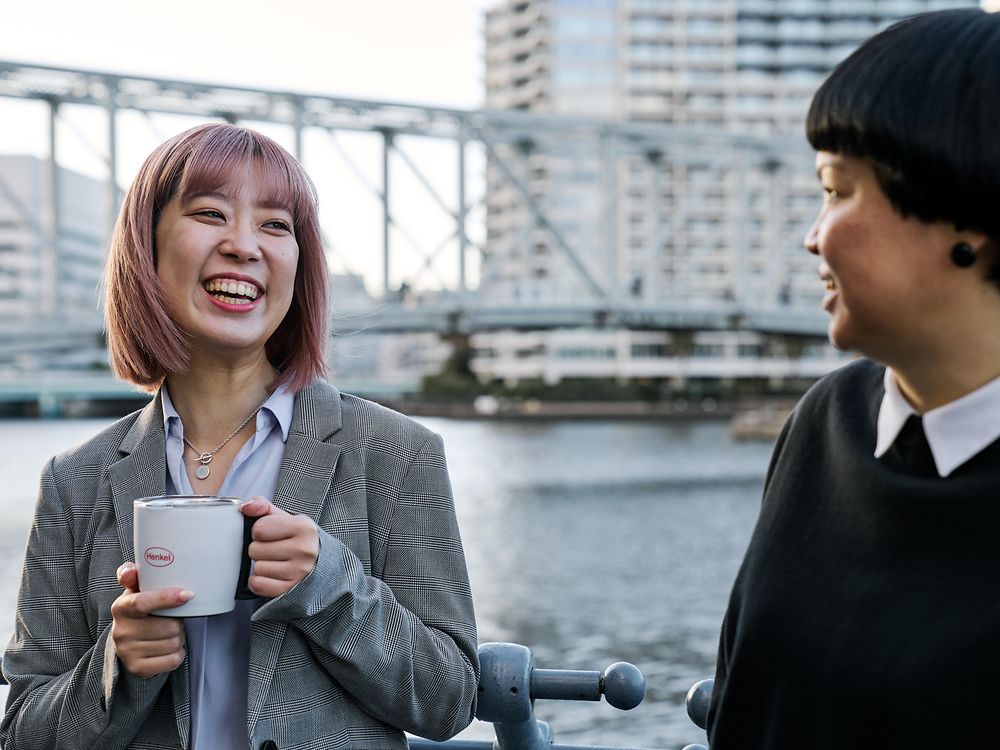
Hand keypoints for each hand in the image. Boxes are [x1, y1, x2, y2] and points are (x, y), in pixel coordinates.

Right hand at [110, 563, 188, 677]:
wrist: (130, 643)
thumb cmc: (141, 611)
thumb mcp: (137, 591)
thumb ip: (133, 575)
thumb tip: (130, 570)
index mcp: (121, 607)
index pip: (142, 602)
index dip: (166, 598)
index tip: (188, 594)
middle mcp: (120, 631)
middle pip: (167, 626)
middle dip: (178, 622)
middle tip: (174, 619)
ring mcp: (127, 651)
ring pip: (172, 643)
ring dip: (179, 638)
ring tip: (170, 633)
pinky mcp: (137, 668)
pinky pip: (172, 660)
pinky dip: (177, 654)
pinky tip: (169, 648)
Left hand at [241, 496, 318, 597]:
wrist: (320, 561)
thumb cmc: (297, 538)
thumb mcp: (285, 517)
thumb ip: (263, 507)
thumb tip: (246, 507)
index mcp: (303, 527)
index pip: (259, 529)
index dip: (259, 531)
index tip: (270, 534)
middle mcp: (305, 550)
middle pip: (255, 550)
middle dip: (259, 549)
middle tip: (272, 549)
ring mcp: (300, 572)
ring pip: (257, 569)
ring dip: (261, 565)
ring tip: (274, 562)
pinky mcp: (292, 589)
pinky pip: (259, 585)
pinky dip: (259, 581)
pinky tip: (270, 575)